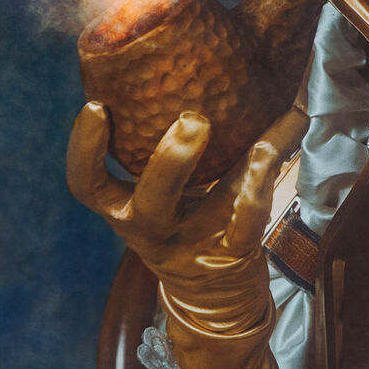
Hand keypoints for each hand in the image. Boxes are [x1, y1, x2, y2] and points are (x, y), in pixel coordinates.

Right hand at [67, 102, 307, 368]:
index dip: (84, 149)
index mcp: (127, 210)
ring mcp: (198, 246)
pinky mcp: (237, 253)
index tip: (95, 107)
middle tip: (192, 120)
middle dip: (168, 162)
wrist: (214, 303)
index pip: (88, 185)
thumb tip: (199, 65)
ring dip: (242, 172)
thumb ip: (170, 144)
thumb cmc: (187, 227)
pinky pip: (253, 219)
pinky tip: (284, 142)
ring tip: (261, 142)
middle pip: (150, 203)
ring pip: (215, 211)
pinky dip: (269, 183)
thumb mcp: (165, 195)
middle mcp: (156, 231)